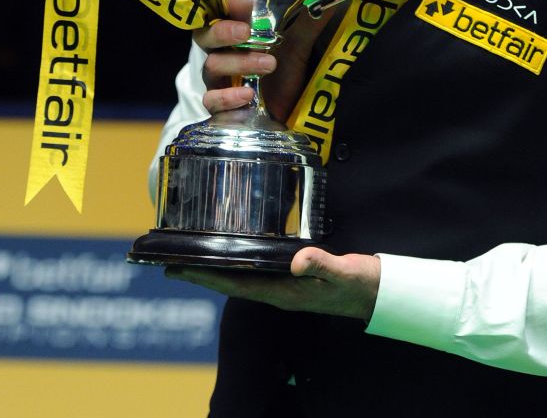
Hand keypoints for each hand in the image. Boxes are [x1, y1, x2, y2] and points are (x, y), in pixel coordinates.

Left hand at [166, 247, 380, 320]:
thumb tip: (297, 261)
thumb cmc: (360, 284)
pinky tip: (231, 253)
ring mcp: (284, 286)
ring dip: (215, 270)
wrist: (377, 293)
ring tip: (191, 258)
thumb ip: (322, 265)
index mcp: (284, 293)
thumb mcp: (344, 272)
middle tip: (169, 263)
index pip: (236, 286)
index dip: (205, 279)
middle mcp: (278, 292)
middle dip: (200, 275)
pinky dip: (237, 262)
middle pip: (230, 284)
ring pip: (240, 278)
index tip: (179, 271)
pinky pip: (255, 271)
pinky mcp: (291, 276)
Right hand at [195, 0, 333, 121]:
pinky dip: (226, 98)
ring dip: (238, 63)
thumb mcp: (302, 39)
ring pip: (211, 67)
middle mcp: (222, 51)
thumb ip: (308, 16)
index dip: (229, 4)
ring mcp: (220, 79)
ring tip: (269, 64)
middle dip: (222, 32)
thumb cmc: (290, 65)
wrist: (297, 105)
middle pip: (205, 36)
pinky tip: (247, 95)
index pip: (220, 9)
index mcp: (235, 29)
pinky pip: (211, 101)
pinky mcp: (224, 106)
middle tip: (245, 32)